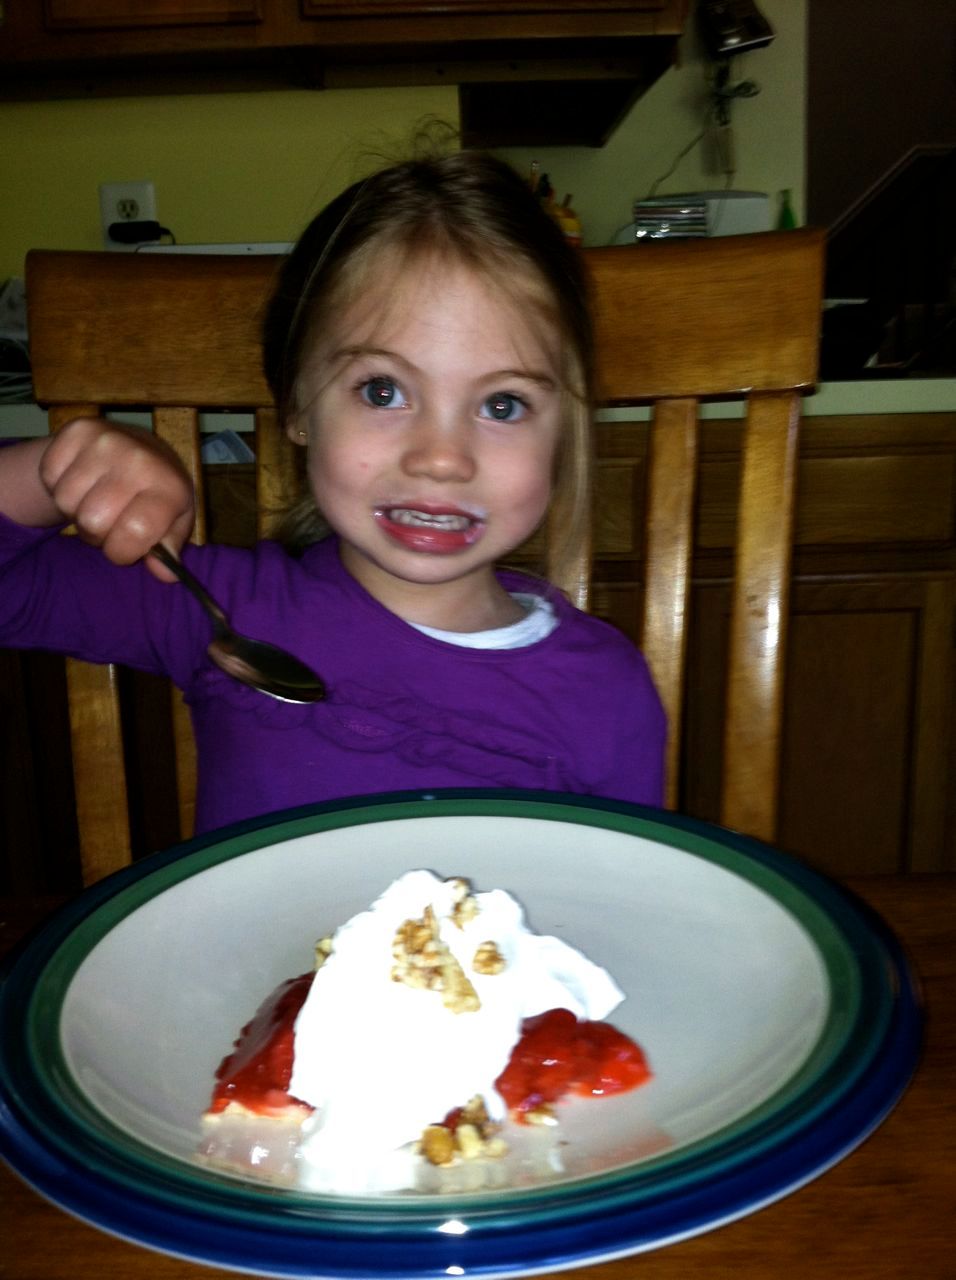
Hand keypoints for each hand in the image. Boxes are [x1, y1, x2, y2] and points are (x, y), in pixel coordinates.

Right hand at [39, 417, 195, 581]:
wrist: (138, 447)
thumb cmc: (156, 493)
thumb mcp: (173, 523)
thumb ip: (168, 550)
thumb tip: (165, 575)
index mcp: (169, 487)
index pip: (134, 533)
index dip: (122, 552)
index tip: (125, 547)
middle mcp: (140, 459)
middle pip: (93, 521)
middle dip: (97, 533)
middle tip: (109, 521)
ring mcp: (107, 440)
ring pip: (67, 500)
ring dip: (76, 509)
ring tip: (95, 499)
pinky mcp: (77, 430)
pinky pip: (49, 475)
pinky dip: (59, 485)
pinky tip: (82, 480)